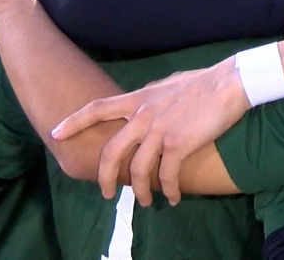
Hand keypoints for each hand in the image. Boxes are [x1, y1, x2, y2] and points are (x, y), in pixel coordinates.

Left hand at [51, 57, 248, 205]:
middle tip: (106, 193)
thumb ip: (151, 98)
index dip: (73, 121)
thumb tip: (145, 103)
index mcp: (139, 99)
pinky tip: (172, 197)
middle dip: (104, 177)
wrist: (228, 84)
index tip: (55, 132)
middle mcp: (143, 116)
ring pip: (137, 171)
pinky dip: (168, 190)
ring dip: (140, 192)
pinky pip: (166, 176)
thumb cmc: (203, 82)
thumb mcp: (167, 85)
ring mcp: (159, 131)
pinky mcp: (178, 144)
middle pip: (111, 152)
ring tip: (147, 201)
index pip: (97, 108)